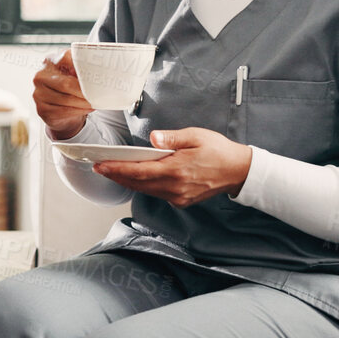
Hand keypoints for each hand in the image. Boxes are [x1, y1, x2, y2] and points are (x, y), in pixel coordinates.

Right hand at [34, 49, 93, 139]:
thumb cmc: (70, 88)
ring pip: (66, 99)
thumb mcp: (76, 74)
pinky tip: (86, 108)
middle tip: (98, 94)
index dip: (82, 68)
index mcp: (50, 61)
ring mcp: (39, 93)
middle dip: (84, 91)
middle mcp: (41, 76)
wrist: (60, 109)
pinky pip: (63, 111)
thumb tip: (101, 71)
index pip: (67, 59)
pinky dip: (78, 111)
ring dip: (83, 103)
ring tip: (94, 102)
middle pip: (66, 83)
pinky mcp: (41, 109)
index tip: (97, 74)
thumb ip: (83, 69)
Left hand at [92, 128, 252, 207]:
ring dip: (128, 182)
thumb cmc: (219, 151)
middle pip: (137, 184)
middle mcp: (175, 187)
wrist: (238, 171)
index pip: (138, 171)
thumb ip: (172, 138)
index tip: (101, 165)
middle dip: (117, 176)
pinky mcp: (181, 201)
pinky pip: (156, 194)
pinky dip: (144, 186)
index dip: (117, 169)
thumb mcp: (197, 136)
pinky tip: (136, 178)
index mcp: (177, 169)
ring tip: (113, 171)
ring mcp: (178, 197)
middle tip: (100, 167)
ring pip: (145, 190)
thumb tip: (153, 138)